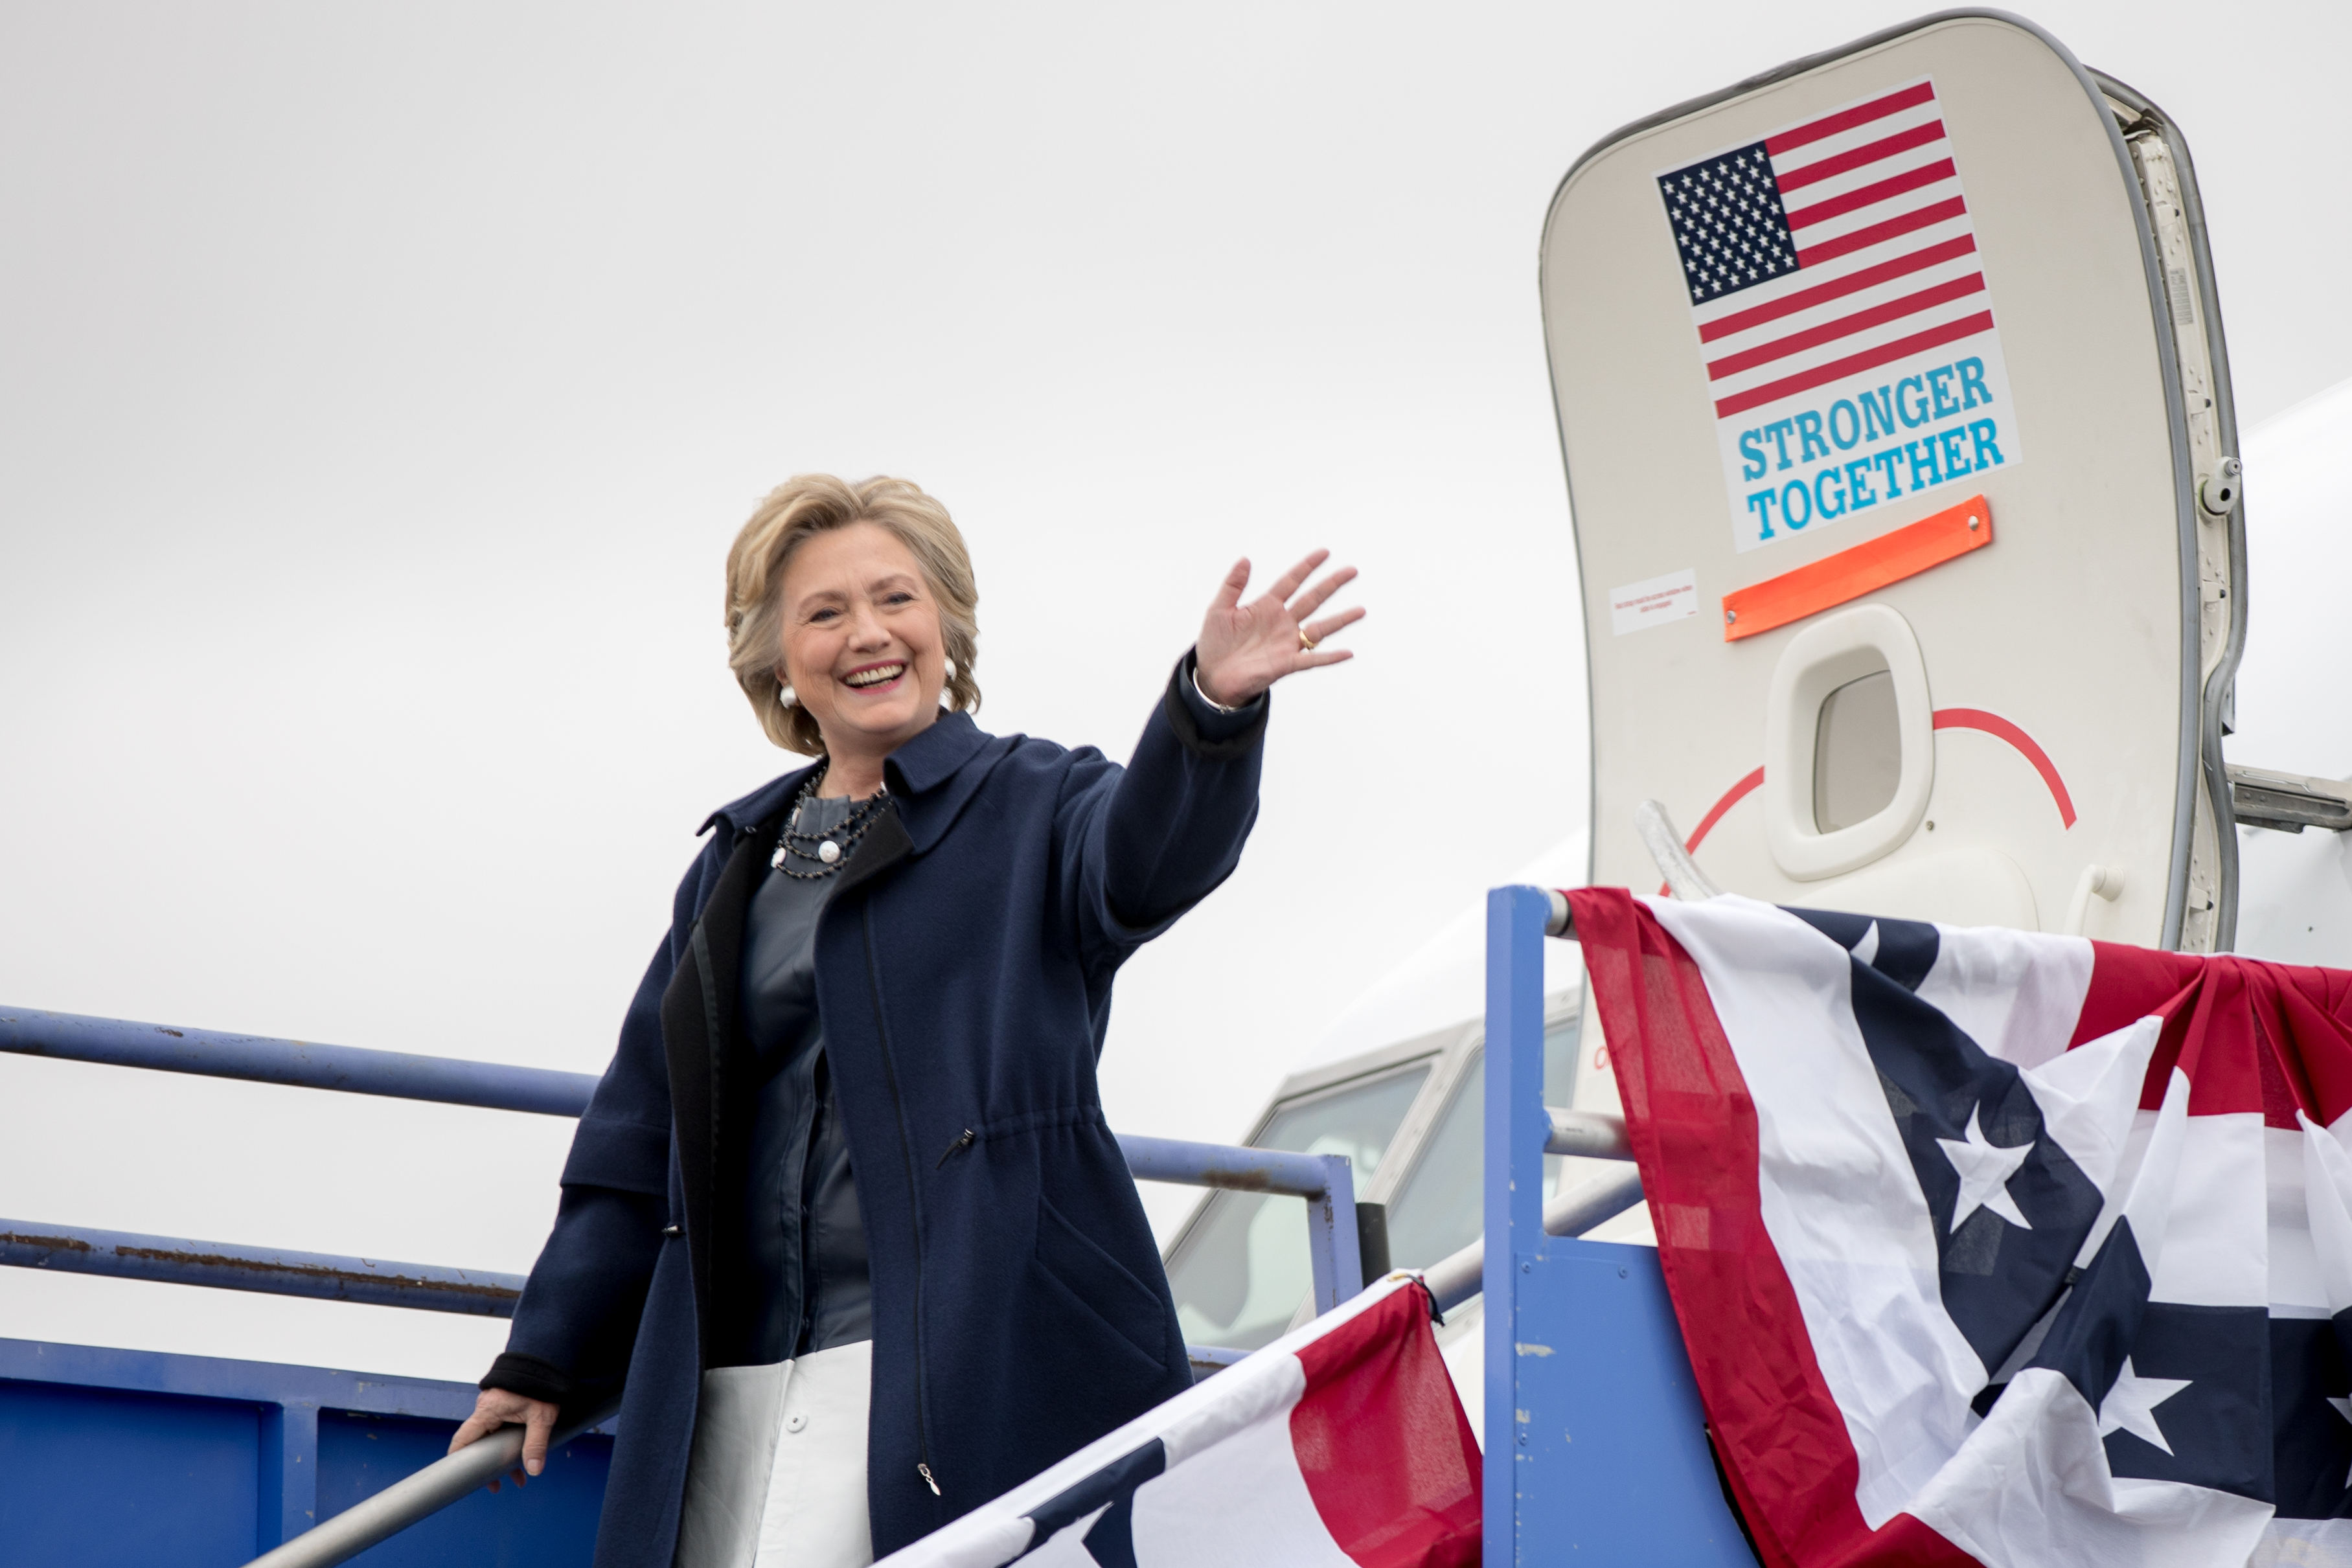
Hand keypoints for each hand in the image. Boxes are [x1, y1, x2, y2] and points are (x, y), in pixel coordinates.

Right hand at [449, 1387, 557, 1491]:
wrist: (547, 1358)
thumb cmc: (542, 1384)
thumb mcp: (541, 1416)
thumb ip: (536, 1444)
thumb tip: (533, 1470)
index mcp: (487, 1411)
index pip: (463, 1440)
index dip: (458, 1460)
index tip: (460, 1478)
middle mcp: (486, 1409)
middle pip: (480, 1444)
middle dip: (490, 1466)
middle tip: (498, 1486)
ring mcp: (494, 1406)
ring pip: (493, 1438)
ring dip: (503, 1456)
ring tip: (519, 1477)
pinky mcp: (504, 1404)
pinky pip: (500, 1428)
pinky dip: (508, 1442)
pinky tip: (522, 1456)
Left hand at [1195, 550, 1361, 707]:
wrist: (1212, 676)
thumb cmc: (1215, 643)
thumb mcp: (1218, 610)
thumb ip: (1233, 585)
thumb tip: (1245, 559)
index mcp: (1266, 606)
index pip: (1291, 582)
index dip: (1307, 567)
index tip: (1325, 552)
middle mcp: (1282, 622)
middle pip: (1312, 599)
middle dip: (1331, 585)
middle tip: (1352, 571)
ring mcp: (1287, 643)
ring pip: (1319, 628)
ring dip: (1340, 619)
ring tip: (1361, 610)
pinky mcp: (1286, 664)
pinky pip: (1312, 660)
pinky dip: (1329, 657)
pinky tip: (1348, 653)